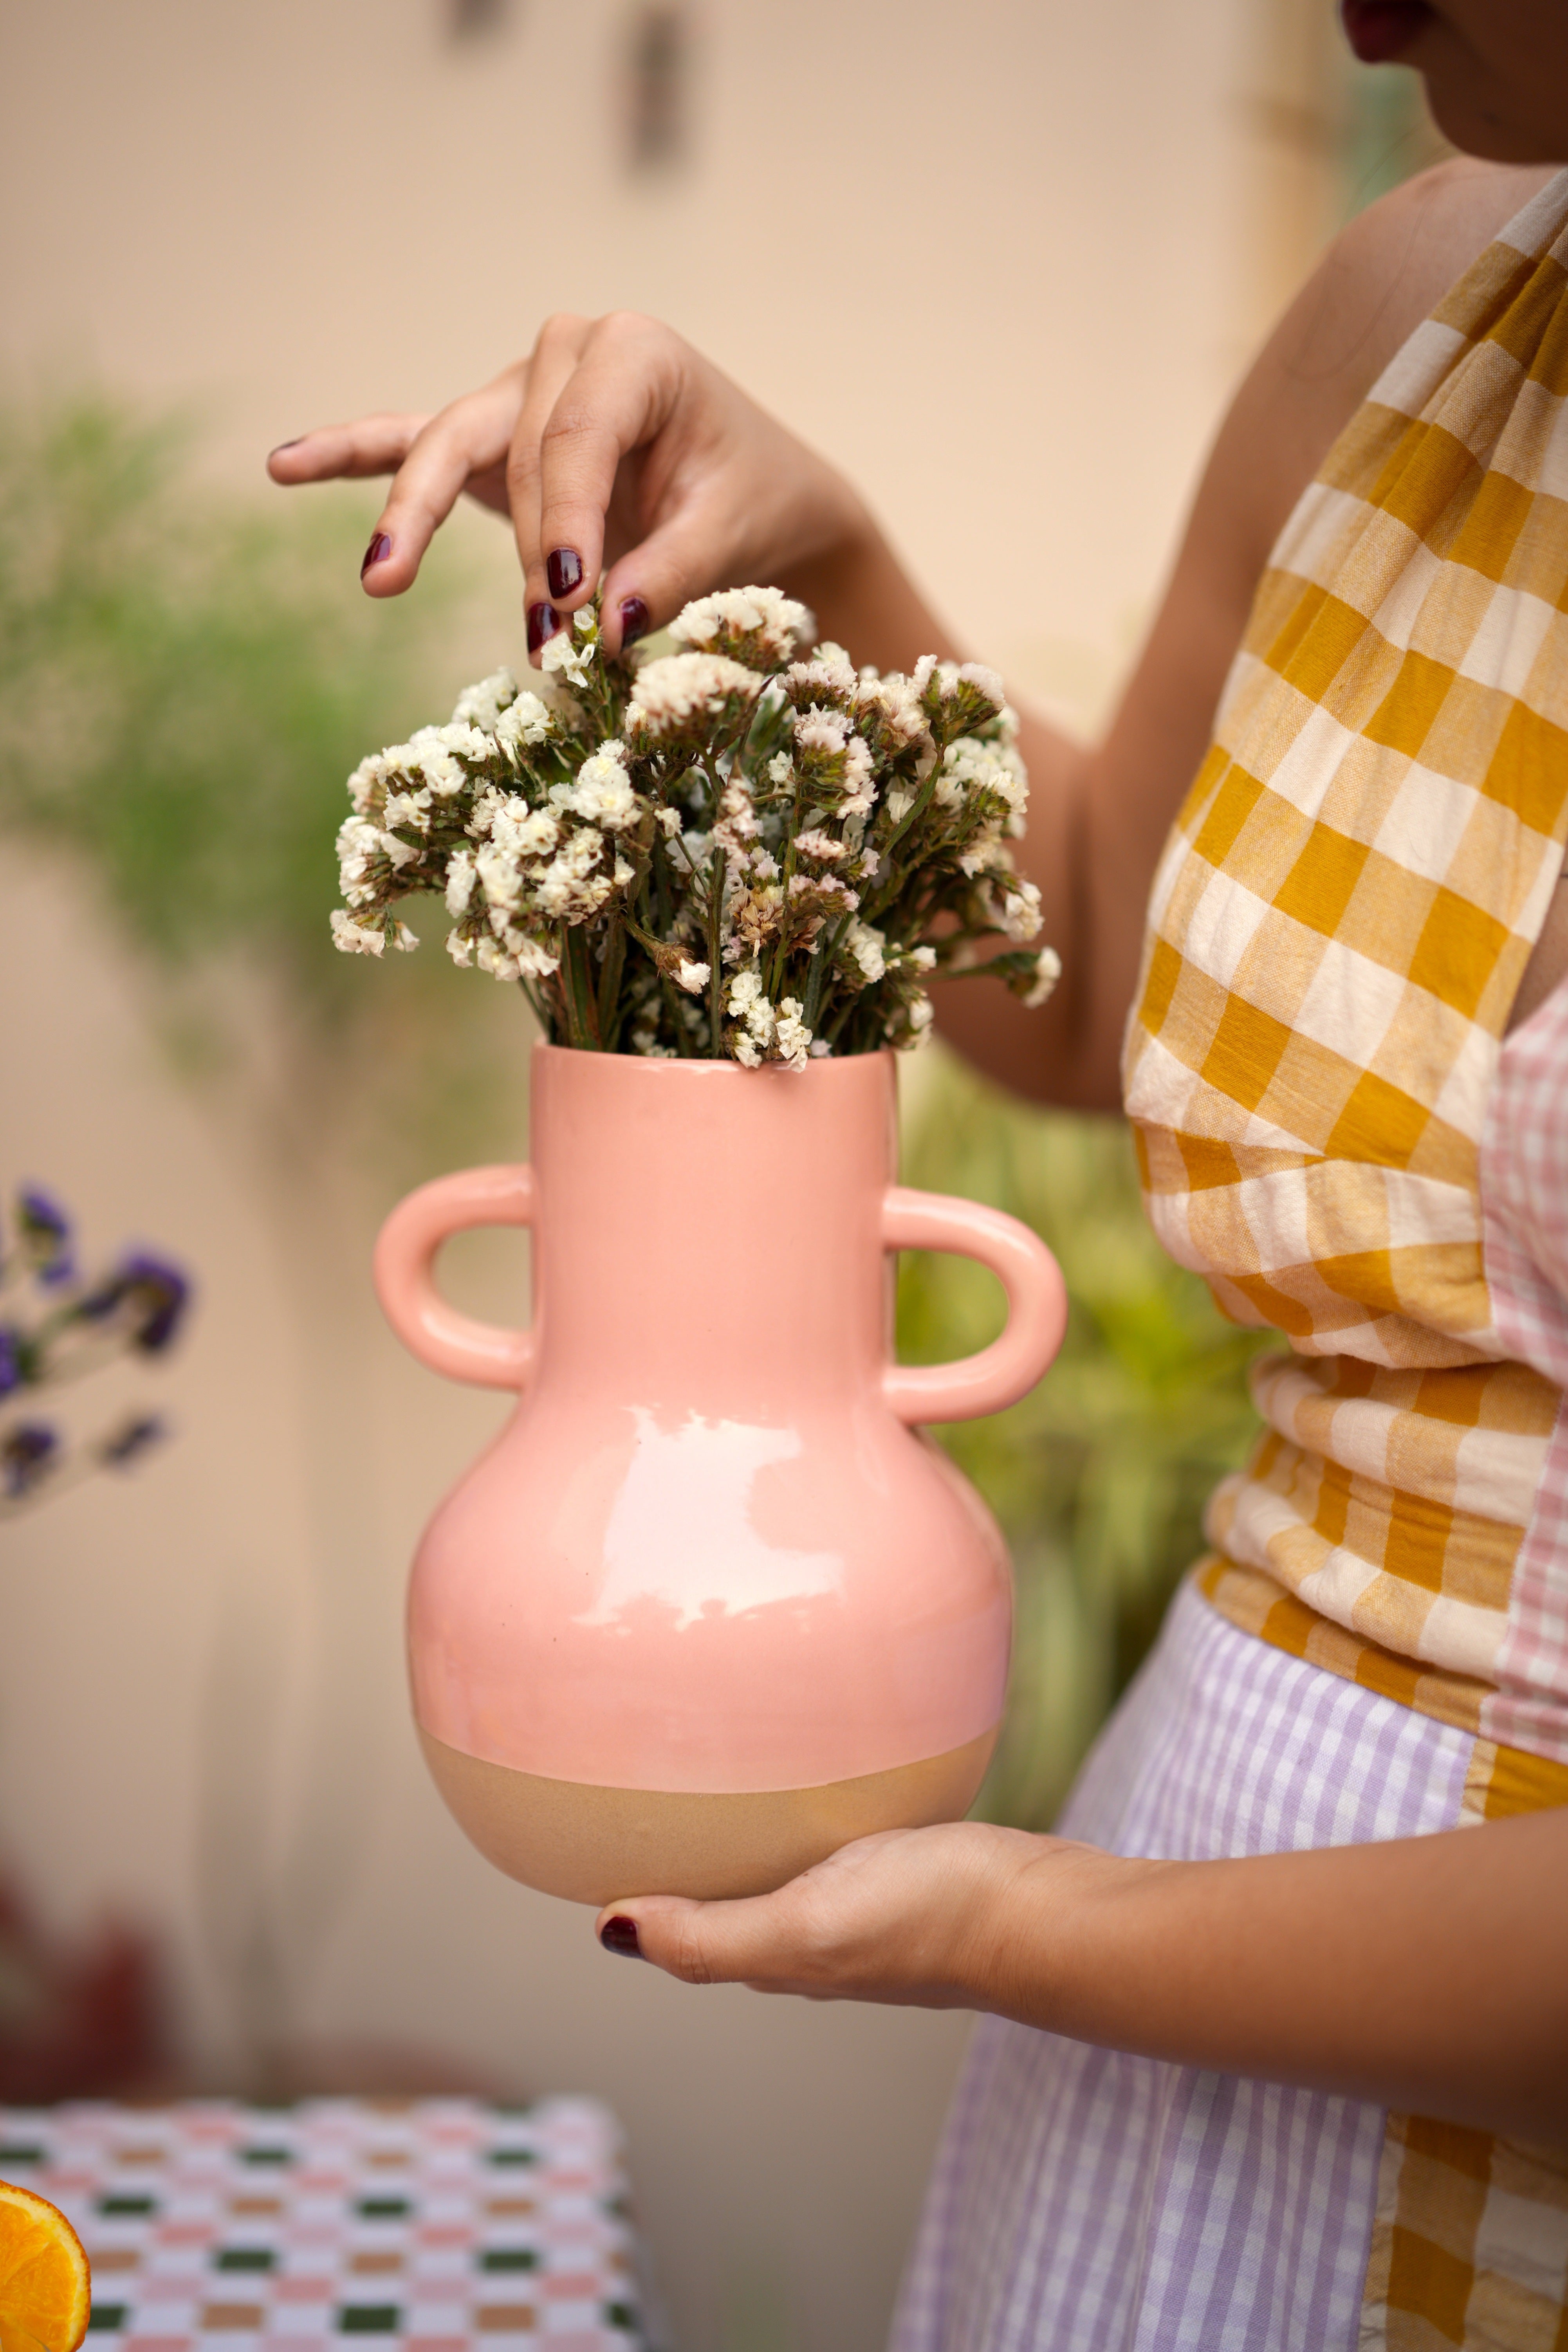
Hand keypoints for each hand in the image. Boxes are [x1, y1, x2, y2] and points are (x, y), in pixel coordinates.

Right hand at [266, 312, 870, 659]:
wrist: (756, 492)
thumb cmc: (748, 503)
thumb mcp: (730, 536)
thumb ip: (671, 574)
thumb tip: (605, 623)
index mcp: (634, 352)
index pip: (577, 438)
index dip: (567, 526)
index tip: (571, 609)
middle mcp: (568, 353)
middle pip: (518, 453)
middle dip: (532, 552)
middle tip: (551, 641)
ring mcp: (519, 392)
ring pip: (452, 448)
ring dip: (417, 519)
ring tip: (381, 577)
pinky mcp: (490, 437)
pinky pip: (407, 440)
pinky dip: (350, 454)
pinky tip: (283, 464)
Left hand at [593, 1821, 1102, 2008]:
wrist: (1044, 1911)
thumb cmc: (929, 1920)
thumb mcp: (805, 1929)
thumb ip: (711, 1937)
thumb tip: (609, 1928)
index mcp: (777, 1953)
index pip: (680, 1928)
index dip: (634, 1892)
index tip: (593, 1834)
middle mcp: (809, 1933)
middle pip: (722, 1897)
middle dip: (680, 1857)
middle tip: (640, 1781)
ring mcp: (860, 1901)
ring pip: (777, 1866)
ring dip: (741, 1833)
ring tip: (711, 1766)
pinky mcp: (903, 1865)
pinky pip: (831, 1837)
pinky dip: (803, 1812)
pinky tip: (811, 1774)